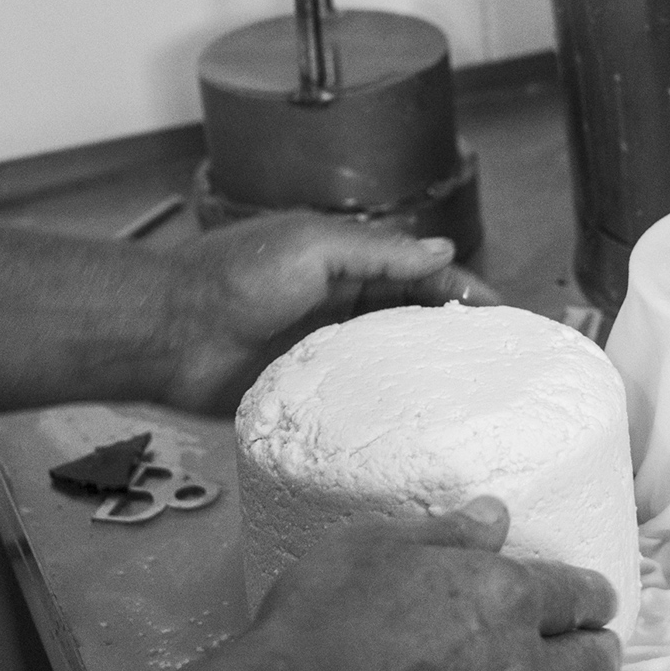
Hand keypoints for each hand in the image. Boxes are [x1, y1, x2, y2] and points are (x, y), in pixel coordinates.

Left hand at [160, 212, 499, 414]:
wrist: (166, 333)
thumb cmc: (234, 279)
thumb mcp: (314, 248)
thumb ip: (379, 251)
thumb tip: (443, 250)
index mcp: (344, 261)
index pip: (419, 272)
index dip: (462, 290)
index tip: (503, 315)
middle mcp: (340, 304)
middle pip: (413, 316)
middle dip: (455, 332)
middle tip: (500, 361)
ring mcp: (326, 350)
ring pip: (391, 360)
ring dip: (427, 371)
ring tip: (475, 395)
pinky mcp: (307, 391)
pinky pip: (359, 398)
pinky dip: (389, 405)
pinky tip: (419, 422)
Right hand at [242, 497, 621, 670]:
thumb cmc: (317, 631)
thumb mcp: (372, 548)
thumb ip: (444, 533)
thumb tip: (491, 518)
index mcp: (504, 601)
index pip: (578, 596)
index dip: (592, 596)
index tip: (596, 600)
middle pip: (590, 666)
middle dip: (596, 652)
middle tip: (595, 649)